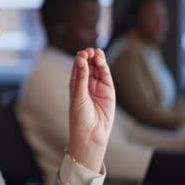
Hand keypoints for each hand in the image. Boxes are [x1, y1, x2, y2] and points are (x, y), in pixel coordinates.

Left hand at [68, 48, 114, 172]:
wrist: (91, 133)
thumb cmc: (79, 117)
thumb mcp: (78, 96)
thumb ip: (81, 78)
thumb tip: (81, 60)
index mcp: (75, 85)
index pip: (78, 67)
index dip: (80, 59)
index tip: (81, 54)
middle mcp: (87, 84)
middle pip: (88, 66)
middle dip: (89, 57)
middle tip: (89, 51)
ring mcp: (98, 87)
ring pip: (98, 69)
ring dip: (97, 60)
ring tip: (96, 52)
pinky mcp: (108, 91)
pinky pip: (106, 76)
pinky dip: (104, 67)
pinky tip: (100, 60)